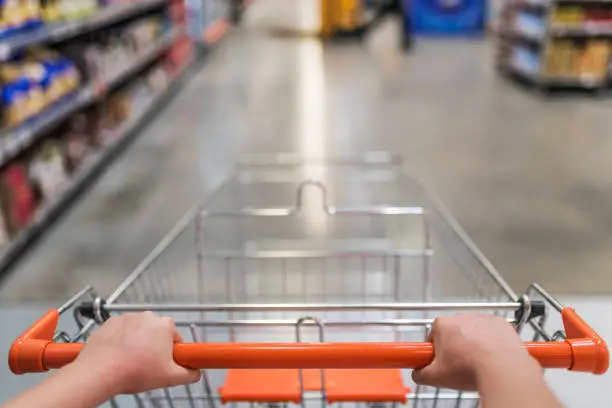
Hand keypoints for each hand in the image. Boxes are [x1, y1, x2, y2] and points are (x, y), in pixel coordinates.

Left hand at [73, 312, 200, 394]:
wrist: (99, 371)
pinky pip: (120, 331)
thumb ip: (189, 374)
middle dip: (154, 347)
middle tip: (147, 365)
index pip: (176, 338)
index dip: (172, 353)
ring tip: (130, 362)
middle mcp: (147, 316)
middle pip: (157, 333)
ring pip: (138, 332)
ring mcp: (127, 317)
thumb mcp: (170, 378)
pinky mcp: (109, 322)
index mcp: (164, 326)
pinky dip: (120, 341)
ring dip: (137, 343)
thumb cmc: (134, 371)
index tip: (164, 363)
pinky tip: (117, 356)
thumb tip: (195, 373)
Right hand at [412, 313, 535, 390]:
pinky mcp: (501, 323)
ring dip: (474, 344)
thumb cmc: (469, 368)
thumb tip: (417, 373)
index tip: (441, 363)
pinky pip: (492, 333)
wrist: (502, 369)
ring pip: (474, 332)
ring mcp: (482, 318)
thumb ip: (420, 373)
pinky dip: (492, 343)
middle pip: (453, 332)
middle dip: (455, 347)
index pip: (433, 336)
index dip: (436, 352)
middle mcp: (461, 316)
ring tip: (479, 364)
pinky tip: (492, 358)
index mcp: (442, 324)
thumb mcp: (436, 377)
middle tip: (460, 366)